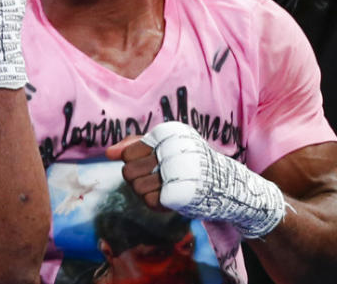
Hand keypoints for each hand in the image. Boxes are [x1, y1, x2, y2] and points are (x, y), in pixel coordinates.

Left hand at [135, 121, 285, 237]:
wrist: (228, 187)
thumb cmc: (191, 163)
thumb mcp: (166, 146)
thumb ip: (135, 145)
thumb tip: (108, 153)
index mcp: (169, 133)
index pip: (127, 154)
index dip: (136, 163)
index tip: (157, 163)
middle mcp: (173, 149)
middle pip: (127, 172)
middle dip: (139, 179)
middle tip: (161, 179)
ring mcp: (177, 172)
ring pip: (136, 189)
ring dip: (148, 193)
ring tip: (168, 187)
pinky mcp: (179, 194)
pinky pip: (149, 203)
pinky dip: (158, 204)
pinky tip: (173, 197)